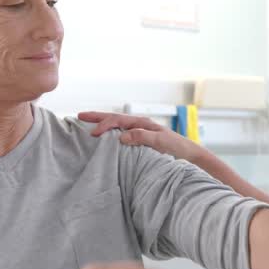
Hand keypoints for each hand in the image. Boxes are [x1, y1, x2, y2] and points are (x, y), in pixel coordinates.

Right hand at [77, 111, 206, 164]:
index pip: (118, 120)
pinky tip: (105, 135)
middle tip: (79, 115)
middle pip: (114, 117)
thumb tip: (121, 136)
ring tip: (87, 121)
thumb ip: (141, 137)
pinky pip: (121, 131)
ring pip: (116, 123)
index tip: (93, 134)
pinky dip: (110, 130)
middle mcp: (139, 124)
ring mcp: (140, 130)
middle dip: (97, 116)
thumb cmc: (176, 146)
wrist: (188, 152)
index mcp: (142, 123)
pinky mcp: (140, 138)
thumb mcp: (160, 141)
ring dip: (102, 122)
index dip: (104, 125)